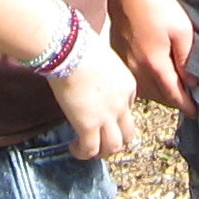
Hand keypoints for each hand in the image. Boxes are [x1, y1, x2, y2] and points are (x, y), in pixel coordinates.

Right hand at [48, 31, 138, 159]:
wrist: (70, 49)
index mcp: (127, 85)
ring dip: (102, 151)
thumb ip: (101, 71)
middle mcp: (122, 104)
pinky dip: (83, 153)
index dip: (115, 115)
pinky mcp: (88, 125)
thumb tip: (86, 72)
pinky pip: (90, 149)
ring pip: (114, 146)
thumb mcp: (101, 57)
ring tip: (87, 149)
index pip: (128, 107)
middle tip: (100, 140)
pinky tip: (73, 148)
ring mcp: (107, 116)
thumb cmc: (80, 45)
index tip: (100, 115)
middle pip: (128, 133)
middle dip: (116, 140)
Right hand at [108, 0, 198, 114]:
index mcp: (155, 65)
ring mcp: (125, 63)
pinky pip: (135, 78)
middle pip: (158, 96)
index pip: (173, 94)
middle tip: (189, 101)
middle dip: (174, 101)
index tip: (195, 111)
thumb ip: (187, 59)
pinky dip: (147, 83)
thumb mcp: (182, 30)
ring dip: (160, 93)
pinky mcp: (118, 54)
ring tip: (173, 90)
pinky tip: (154, 76)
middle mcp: (137, 69)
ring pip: (145, 89)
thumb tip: (191, 81)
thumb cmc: (156, 5)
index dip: (186, 105)